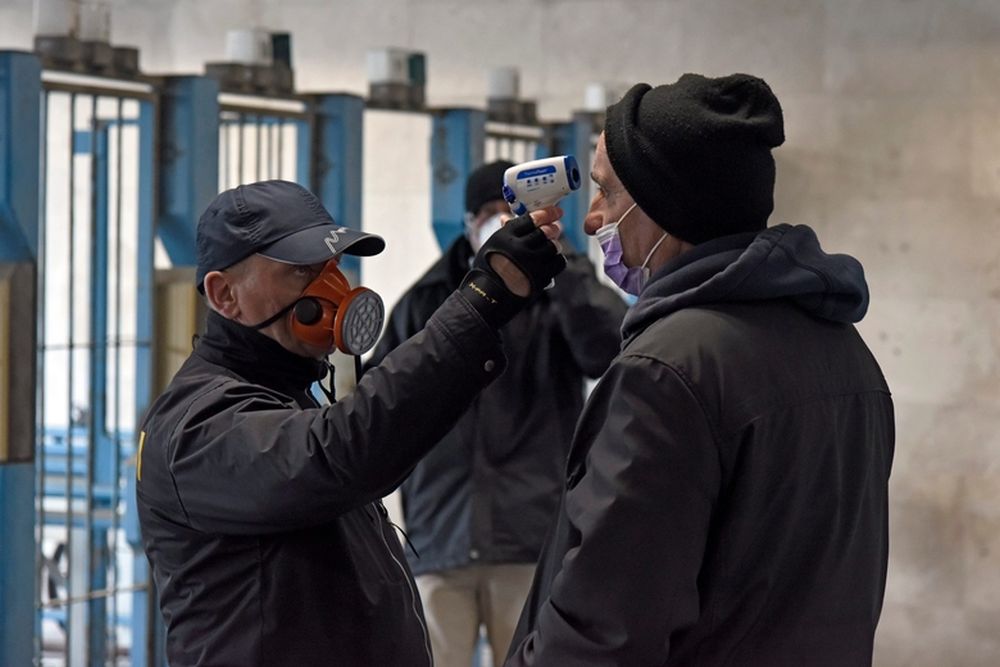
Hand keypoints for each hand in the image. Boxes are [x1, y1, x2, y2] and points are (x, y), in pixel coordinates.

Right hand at [458, 206, 566, 327]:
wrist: (486, 299)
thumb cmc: (488, 271)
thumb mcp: (491, 247)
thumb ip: (504, 233)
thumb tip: (506, 217)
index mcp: (505, 236)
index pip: (531, 219)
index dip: (547, 213)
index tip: (556, 212)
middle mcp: (518, 248)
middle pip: (545, 232)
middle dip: (553, 229)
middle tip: (555, 229)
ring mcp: (531, 263)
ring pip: (554, 247)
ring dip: (554, 246)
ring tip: (550, 248)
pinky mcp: (540, 277)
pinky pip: (559, 262)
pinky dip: (557, 260)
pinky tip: (551, 261)